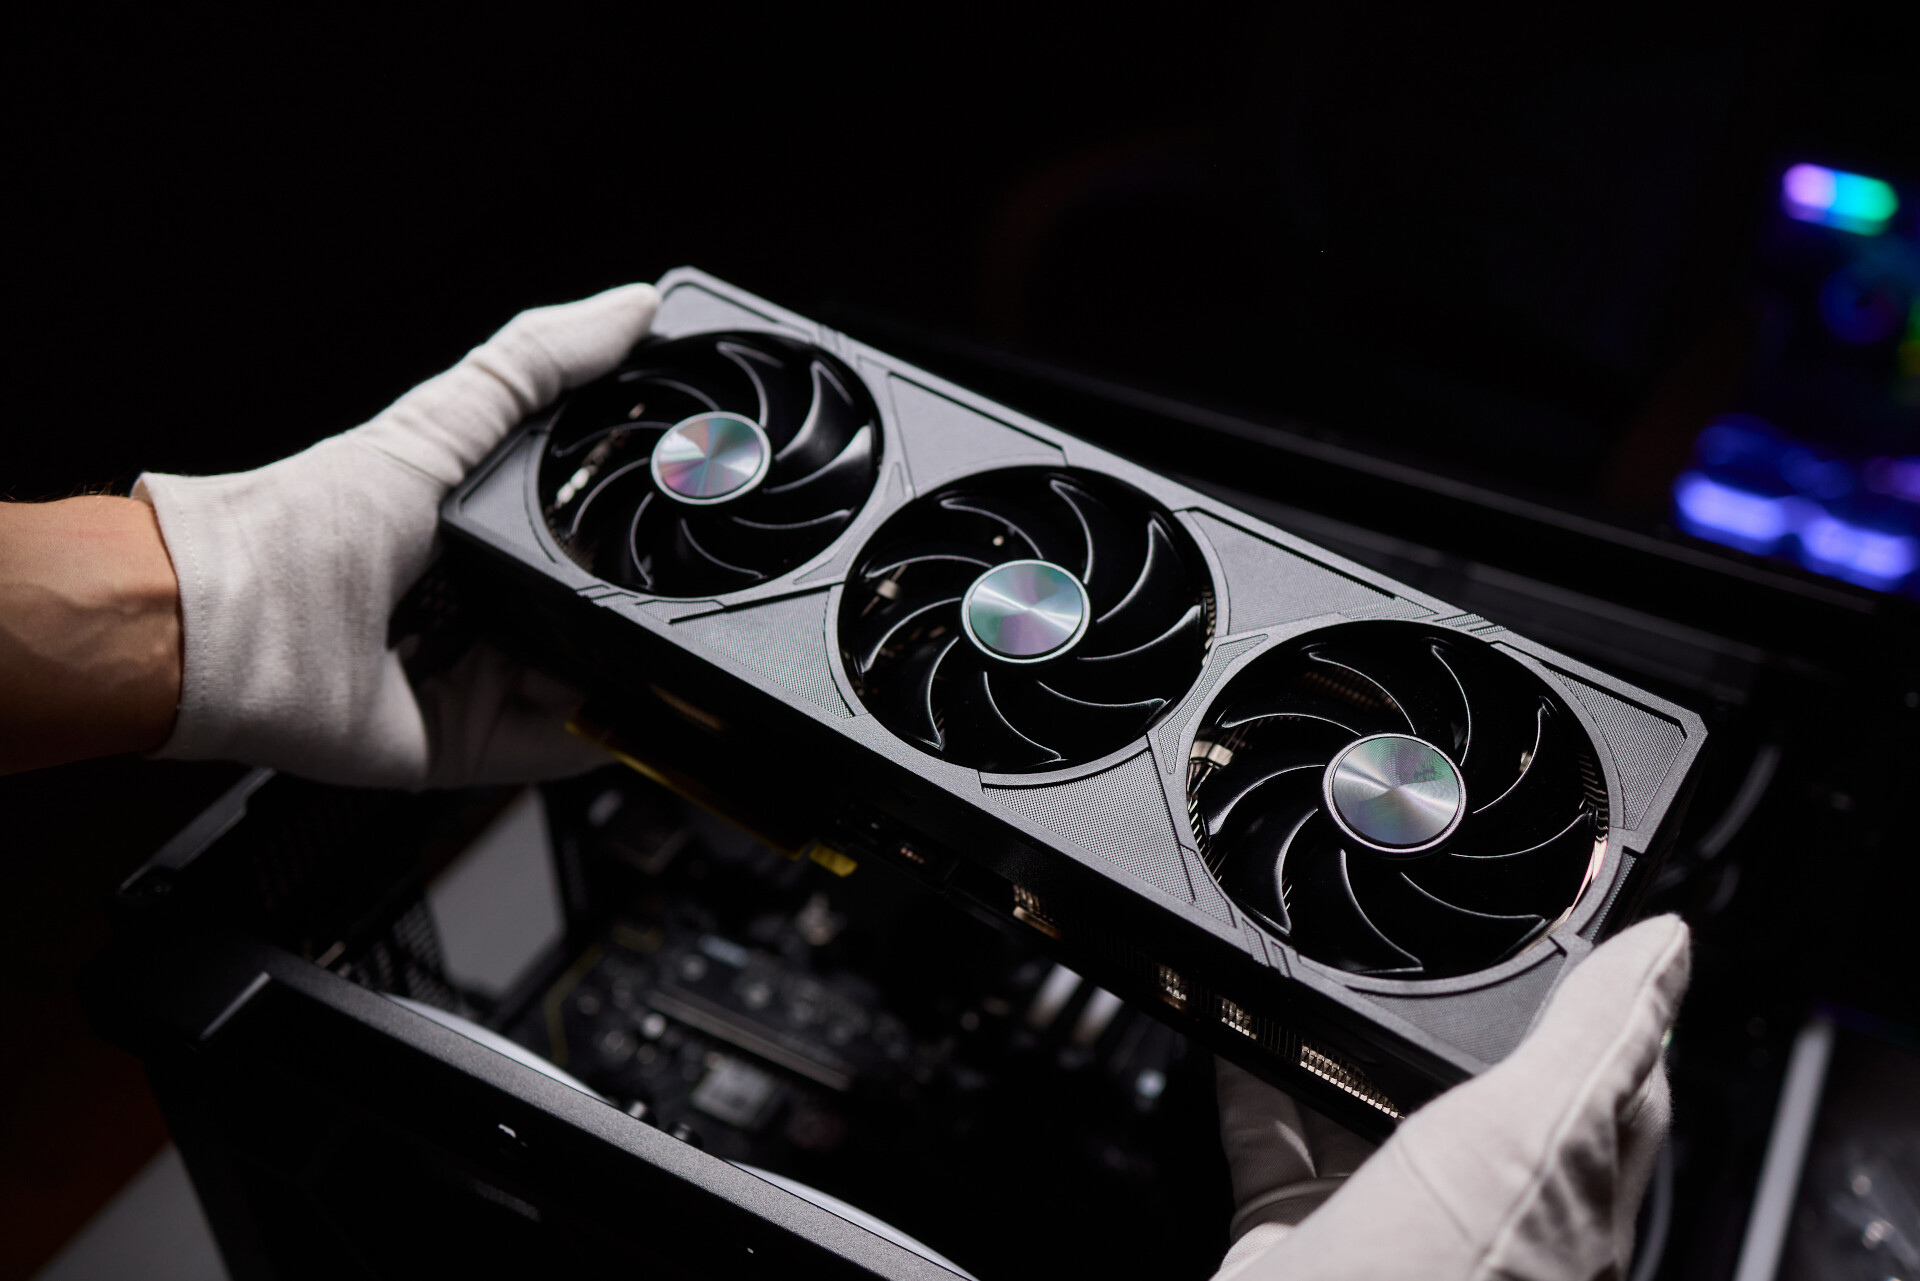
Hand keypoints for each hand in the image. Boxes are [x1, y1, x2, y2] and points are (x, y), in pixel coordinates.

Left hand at [135, 283, 658, 787]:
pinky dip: (597, 733)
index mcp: (468, 531)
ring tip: (679, 652)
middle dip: (640, 604)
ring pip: (580, 683)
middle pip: (588, 610)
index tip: (696, 500)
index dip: (637, 517)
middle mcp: (471, 606)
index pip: (578, 526)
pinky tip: (637, 712)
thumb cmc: (296, 528)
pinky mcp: (461, 743)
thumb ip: (534, 368)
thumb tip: (628, 307)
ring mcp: (468, 677)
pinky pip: (550, 746)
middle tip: (696, 587)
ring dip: (630, 674)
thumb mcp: (439, 426)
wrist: (226, 632)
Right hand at [1214, 914, 1688, 1280]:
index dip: (1600, 997)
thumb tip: (1669, 948)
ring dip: (1337, 1030)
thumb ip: (1598, 1037)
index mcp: (1571, 1197)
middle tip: (1425, 925)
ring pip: (1363, 1102)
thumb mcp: (1539, 1138)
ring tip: (1318, 955)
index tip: (1582, 923)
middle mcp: (1481, 1216)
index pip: (1608, 1079)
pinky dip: (1248, 1070)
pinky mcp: (1294, 1239)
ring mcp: (1383, 1228)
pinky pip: (1270, 1131)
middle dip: (1445, 1006)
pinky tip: (1232, 1021)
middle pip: (1471, 1083)